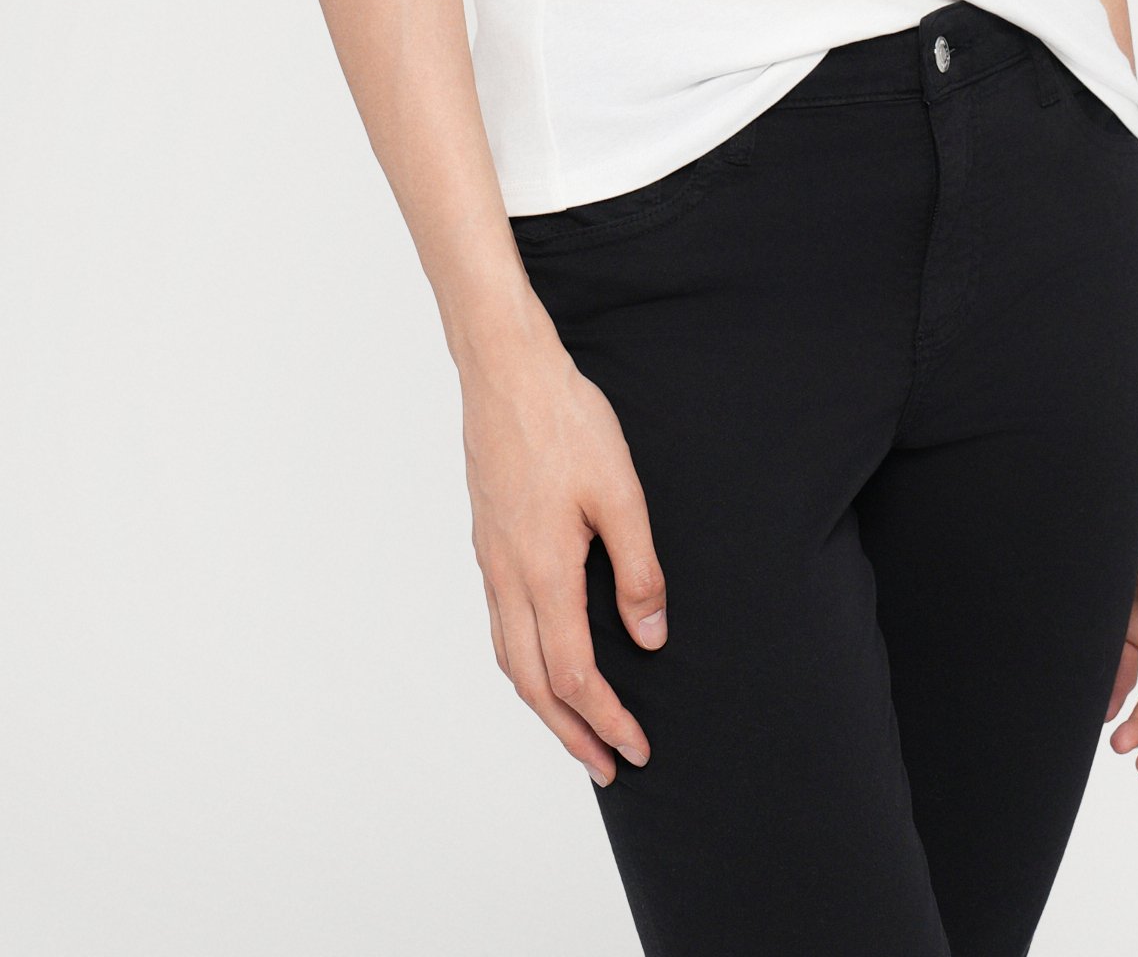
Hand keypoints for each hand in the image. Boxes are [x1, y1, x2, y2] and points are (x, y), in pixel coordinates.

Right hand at [462, 307, 668, 786]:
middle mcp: (508, 576)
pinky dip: (523, 660)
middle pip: (531, 683)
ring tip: (575, 726)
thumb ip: (637, 569)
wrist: (506, 371)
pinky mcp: (487, 540)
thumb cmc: (565, 421)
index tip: (636, 748)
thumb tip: (650, 635)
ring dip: (542, 702)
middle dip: (570, 732)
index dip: (605, 718)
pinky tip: (544, 653)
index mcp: (543, 572)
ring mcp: (491, 559)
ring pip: (508, 656)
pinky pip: (500, 623)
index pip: (572, 674)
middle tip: (606, 766)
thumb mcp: (621, 492)